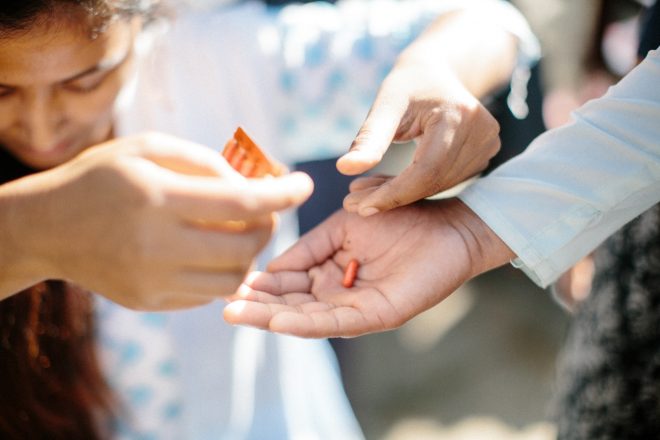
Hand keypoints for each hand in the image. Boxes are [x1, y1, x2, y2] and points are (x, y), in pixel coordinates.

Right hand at [1, 132, 312, 309]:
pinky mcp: (150, 302)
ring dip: (249, 253)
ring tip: (239, 230)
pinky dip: (221, 271)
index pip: (241, 201)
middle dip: (268, 224)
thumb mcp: (149, 149)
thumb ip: (206, 163)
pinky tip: (209, 250)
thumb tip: (256, 182)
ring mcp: (152, 282)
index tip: (305, 185)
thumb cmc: (102, 178)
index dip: (282, 193)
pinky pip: (208, 294)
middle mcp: (156, 246)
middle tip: (265, 208)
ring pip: (233, 278)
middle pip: (245, 245)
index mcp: (157, 198)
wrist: (48, 228)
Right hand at [224, 199, 512, 336]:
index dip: (258, 284)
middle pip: (290, 305)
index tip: (226, 282)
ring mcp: (356, 306)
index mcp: (327, 271)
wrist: (444, 222)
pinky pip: (336, 321)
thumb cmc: (396, 217)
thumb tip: (272, 266)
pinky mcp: (376, 314)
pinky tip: (277, 322)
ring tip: (237, 315)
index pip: (286, 282)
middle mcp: (337, 293)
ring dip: (270, 318)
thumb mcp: (342, 224)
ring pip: (306, 317)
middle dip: (256, 307)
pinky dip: (305, 323)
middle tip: (222, 308)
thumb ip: (309, 245)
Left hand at [337, 64, 499, 216]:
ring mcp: (489, 144)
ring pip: (440, 186)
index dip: (393, 194)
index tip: (361, 207)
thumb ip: (369, 138)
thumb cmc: (408, 85)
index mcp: (458, 115)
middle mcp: (482, 132)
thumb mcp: (385, 105)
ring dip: (404, 196)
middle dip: (394, 198)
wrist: (437, 72)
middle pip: (434, 182)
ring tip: (369, 192)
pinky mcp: (487, 154)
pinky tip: (394, 184)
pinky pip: (447, 181)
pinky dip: (418, 188)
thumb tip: (345, 168)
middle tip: (357, 203)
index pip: (425, 171)